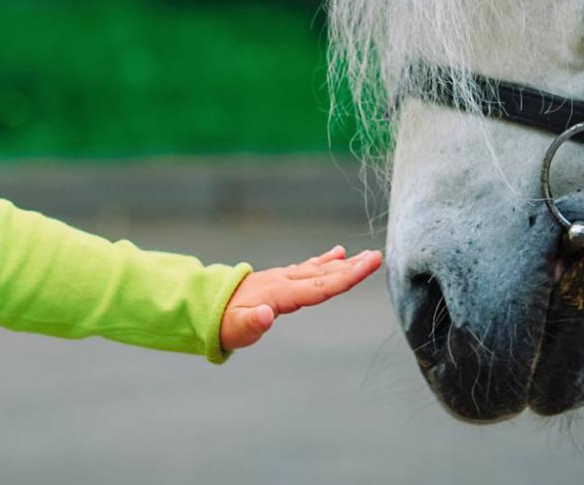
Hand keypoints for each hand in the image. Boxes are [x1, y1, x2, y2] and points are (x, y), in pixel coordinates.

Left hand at [219, 245, 382, 350]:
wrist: (206, 306)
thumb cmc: (222, 323)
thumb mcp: (234, 329)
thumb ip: (252, 323)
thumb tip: (267, 315)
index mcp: (280, 293)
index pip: (319, 285)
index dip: (345, 276)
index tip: (368, 264)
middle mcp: (284, 281)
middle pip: (324, 274)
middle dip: (352, 267)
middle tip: (377, 256)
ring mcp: (283, 278)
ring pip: (319, 269)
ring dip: (343, 263)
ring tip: (366, 256)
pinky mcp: (281, 280)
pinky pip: (308, 268)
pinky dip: (324, 261)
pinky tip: (337, 253)